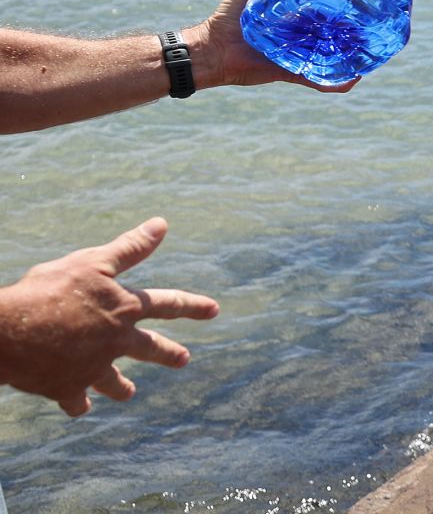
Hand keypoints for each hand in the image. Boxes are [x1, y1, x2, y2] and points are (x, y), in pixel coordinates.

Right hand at [0, 218, 218, 415]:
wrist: (9, 334)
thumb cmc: (49, 292)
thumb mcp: (92, 262)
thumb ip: (130, 248)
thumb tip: (162, 225)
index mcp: (124, 310)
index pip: (168, 304)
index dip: (192, 305)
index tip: (214, 310)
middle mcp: (115, 342)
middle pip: (150, 349)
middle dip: (169, 353)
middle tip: (185, 359)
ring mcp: (92, 368)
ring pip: (114, 382)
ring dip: (121, 387)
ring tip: (128, 392)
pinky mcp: (66, 388)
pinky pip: (76, 400)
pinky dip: (78, 403)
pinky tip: (80, 406)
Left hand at [185, 0, 357, 91]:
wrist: (212, 51)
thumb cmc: (225, 19)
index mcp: (291, 16)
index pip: (319, 10)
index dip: (336, 5)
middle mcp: (298, 36)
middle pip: (329, 34)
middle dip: (349, 32)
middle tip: (369, 24)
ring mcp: (297, 55)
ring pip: (329, 58)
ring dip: (349, 58)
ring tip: (369, 52)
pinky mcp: (291, 71)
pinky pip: (316, 79)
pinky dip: (334, 82)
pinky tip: (352, 79)